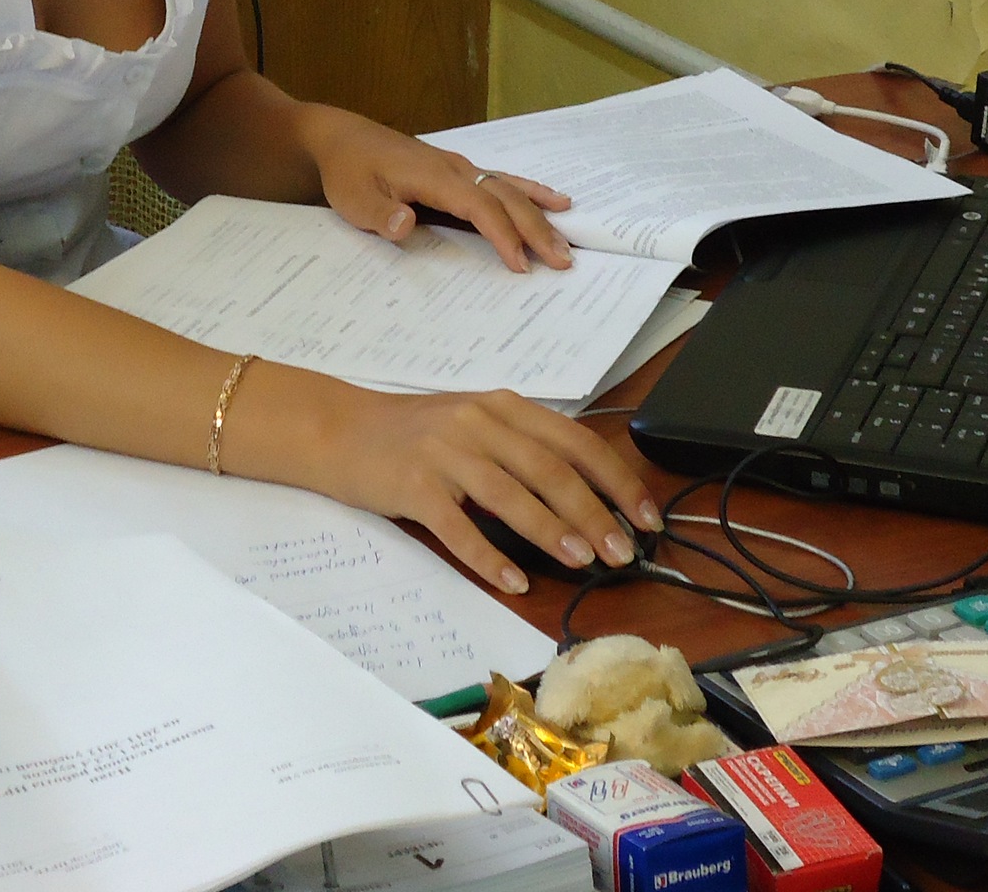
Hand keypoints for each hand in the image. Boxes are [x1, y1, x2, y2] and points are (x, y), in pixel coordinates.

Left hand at [295, 104, 573, 270]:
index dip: (503, 236)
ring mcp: (460, 166)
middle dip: (536, 229)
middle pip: (506, 198)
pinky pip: (502, 180)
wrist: (342, 137)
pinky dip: (531, 192)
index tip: (521, 265)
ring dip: (539, 215)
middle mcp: (456, 168)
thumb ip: (381, 214)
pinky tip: (555, 200)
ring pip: (510, 189)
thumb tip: (407, 224)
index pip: (480, 207)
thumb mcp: (353, 199)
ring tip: (566, 241)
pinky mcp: (457, 170)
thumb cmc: (348, 170)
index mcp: (434, 176)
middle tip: (562, 261)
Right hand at [299, 379, 663, 594]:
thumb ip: (524, 448)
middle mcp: (479, 424)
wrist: (341, 429)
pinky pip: (458, 526)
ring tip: (582, 562)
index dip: (617, 480)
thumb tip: (589, 496)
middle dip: (595, 514)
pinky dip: (489, 556)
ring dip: (552, 531)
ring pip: (511, 495)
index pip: (576, 442)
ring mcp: (445, 454)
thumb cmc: (415, 433)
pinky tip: (512, 580)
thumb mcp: (475, 423)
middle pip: (550, 470)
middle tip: (623, 553)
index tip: (646, 517)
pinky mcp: (413, 486)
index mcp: (503, 407)